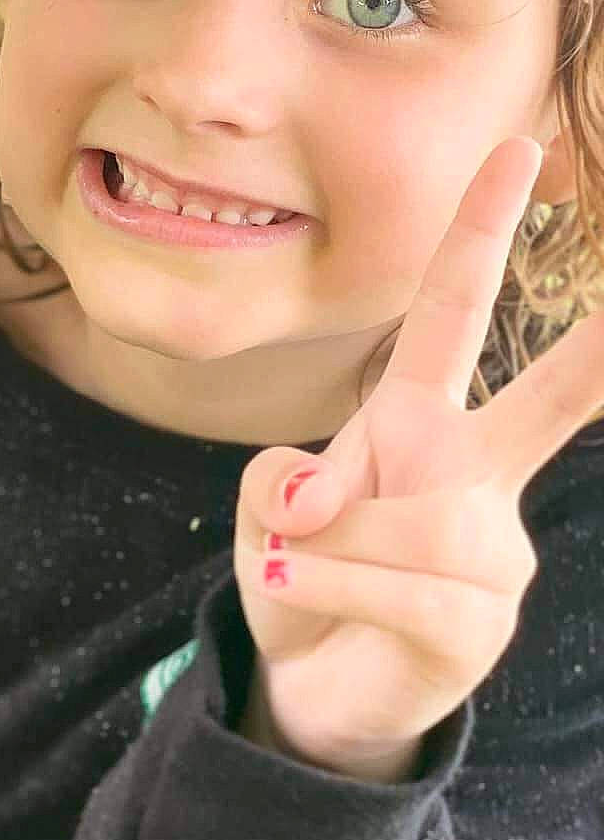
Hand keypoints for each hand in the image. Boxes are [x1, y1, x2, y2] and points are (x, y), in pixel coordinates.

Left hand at [234, 137, 603, 781]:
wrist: (310, 692)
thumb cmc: (305, 583)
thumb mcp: (268, 519)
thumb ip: (283, 484)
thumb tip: (321, 494)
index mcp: (420, 426)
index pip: (451, 319)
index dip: (479, 234)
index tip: (515, 147)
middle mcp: (473, 477)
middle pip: (547, 401)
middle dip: (600, 351)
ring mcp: (491, 553)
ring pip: (407, 520)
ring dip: (329, 545)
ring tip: (294, 568)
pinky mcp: (478, 624)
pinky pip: (398, 585)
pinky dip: (328, 583)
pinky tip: (294, 586)